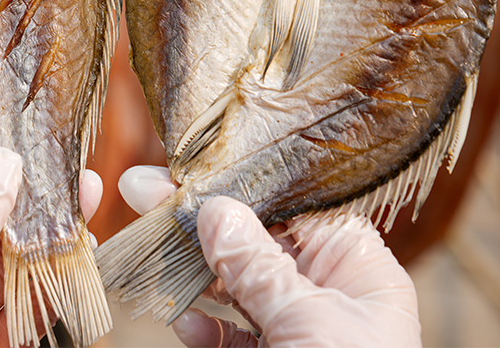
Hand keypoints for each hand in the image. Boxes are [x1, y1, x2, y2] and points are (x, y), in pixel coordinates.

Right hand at [118, 166, 421, 347]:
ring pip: (238, 283)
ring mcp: (300, 328)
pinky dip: (204, 326)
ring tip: (155, 252)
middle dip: (201, 222)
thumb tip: (215, 208)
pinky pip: (233, 333)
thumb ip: (258, 264)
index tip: (184, 168)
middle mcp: (329, 291)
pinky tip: (183, 321)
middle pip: (256, 237)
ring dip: (194, 271)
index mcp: (356, 266)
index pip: (291, 202)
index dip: (237, 181)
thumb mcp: (306, 324)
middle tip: (143, 193)